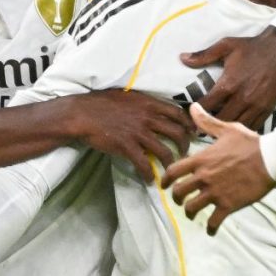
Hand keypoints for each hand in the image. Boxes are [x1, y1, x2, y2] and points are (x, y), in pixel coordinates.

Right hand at [66, 90, 192, 180]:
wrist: (83, 113)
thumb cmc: (103, 102)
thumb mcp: (130, 96)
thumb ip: (146, 103)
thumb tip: (157, 109)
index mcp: (150, 104)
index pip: (178, 114)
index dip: (188, 124)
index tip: (192, 132)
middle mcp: (149, 118)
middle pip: (177, 133)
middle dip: (185, 145)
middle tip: (185, 153)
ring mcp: (139, 133)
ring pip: (165, 151)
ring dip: (171, 163)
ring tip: (170, 169)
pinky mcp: (127, 147)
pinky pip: (144, 164)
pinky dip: (149, 174)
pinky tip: (149, 178)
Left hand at [161, 104, 275, 235]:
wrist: (270, 158)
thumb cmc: (250, 142)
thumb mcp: (227, 129)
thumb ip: (207, 122)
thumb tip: (192, 106)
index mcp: (202, 159)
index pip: (173, 171)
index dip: (165, 180)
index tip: (164, 185)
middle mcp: (204, 177)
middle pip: (178, 192)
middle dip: (176, 198)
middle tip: (180, 200)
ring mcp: (215, 192)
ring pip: (191, 209)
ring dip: (190, 213)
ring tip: (193, 214)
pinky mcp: (228, 205)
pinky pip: (213, 222)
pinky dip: (210, 228)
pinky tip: (211, 230)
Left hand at [181, 26, 275, 129]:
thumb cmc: (252, 47)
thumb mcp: (226, 46)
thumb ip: (203, 55)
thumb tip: (182, 58)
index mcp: (228, 84)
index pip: (206, 107)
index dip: (195, 114)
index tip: (189, 116)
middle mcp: (241, 98)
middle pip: (219, 121)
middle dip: (207, 126)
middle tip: (199, 127)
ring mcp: (255, 105)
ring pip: (236, 127)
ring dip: (225, 130)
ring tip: (216, 131)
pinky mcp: (267, 108)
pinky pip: (252, 126)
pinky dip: (242, 129)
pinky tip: (236, 128)